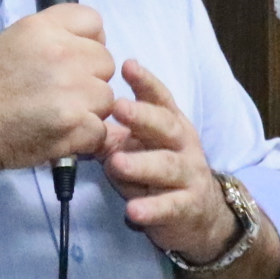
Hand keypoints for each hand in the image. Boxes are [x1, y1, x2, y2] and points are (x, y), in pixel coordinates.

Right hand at [0, 6, 117, 172]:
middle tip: (65, 92)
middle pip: (106, 61)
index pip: (93, 21)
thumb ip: (51, 35)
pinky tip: (62, 134)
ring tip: (60, 115)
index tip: (78, 58)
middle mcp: (60, 53)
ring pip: (107, 97)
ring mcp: (70, 90)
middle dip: (91, 78)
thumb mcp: (11, 41)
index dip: (89, 41)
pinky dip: (85, 137)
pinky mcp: (74, 124)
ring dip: (90, 110)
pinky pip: (100, 129)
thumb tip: (85, 42)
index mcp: (43, 28)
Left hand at [99, 62, 234, 261]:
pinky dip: (152, 209)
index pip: (160, 98)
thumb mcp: (139, 148)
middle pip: (165, 126)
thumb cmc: (160, 171)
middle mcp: (183, 145)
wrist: (200, 213)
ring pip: (167, 166)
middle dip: (143, 116)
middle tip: (118, 108)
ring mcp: (189, 175)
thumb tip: (79, 121)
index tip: (127, 65)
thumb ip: (113, 136)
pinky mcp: (188, 206)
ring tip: (116, 163)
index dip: (145, 82)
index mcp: (171, 124)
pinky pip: (169, 207)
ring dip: (141, 164)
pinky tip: (133, 211)